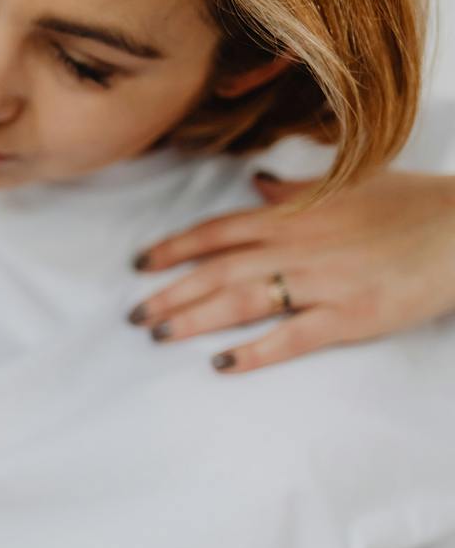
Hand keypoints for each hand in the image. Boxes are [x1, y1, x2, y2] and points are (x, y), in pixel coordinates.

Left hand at [130, 170, 454, 371]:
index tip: (140, 265)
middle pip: (217, 269)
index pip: (218, 230)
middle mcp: (299, 246)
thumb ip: (296, 192)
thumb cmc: (411, 205)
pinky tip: (221, 364)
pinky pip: (291, 336)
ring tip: (159, 336)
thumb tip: (258, 184)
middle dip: (170, 292)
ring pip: (242, 300)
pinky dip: (254, 352)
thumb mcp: (350, 185)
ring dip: (195, 319)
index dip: (174, 248)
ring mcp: (322, 281)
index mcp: (295, 214)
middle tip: (135, 315)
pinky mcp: (350, 315)